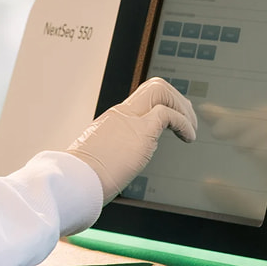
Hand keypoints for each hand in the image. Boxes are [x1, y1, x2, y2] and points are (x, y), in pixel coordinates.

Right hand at [66, 77, 196, 203]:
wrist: (75, 180)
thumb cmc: (83, 178)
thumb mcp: (97, 160)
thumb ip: (108, 157)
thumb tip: (110, 172)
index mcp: (113, 120)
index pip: (143, 98)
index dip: (163, 104)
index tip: (174, 120)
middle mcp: (122, 114)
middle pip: (154, 86)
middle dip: (177, 100)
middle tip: (188, 121)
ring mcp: (130, 120)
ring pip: (162, 91)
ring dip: (183, 108)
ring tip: (191, 130)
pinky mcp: (141, 132)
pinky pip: (169, 115)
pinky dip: (185, 124)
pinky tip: (189, 138)